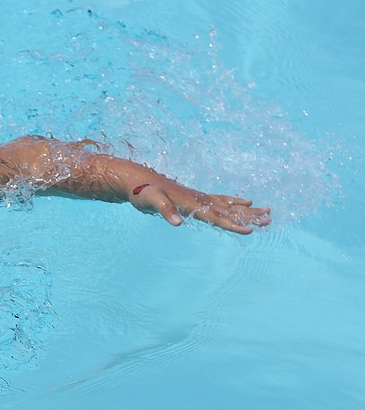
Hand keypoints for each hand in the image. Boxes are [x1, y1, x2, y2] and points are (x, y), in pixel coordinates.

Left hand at [127, 178, 270, 233]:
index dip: (232, 224)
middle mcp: (199, 200)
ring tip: (268, 212)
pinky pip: (221, 200)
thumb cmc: (143, 192)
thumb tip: (176, 223)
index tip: (249, 230)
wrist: (138, 179)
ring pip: (229, 205)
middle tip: (270, 219)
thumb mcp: (150, 201)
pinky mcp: (197, 197)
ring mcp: (200, 197)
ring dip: (248, 210)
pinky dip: (234, 201)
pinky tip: (245, 201)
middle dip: (249, 216)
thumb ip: (164, 211)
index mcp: (191, 204)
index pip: (216, 217)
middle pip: (229, 210)